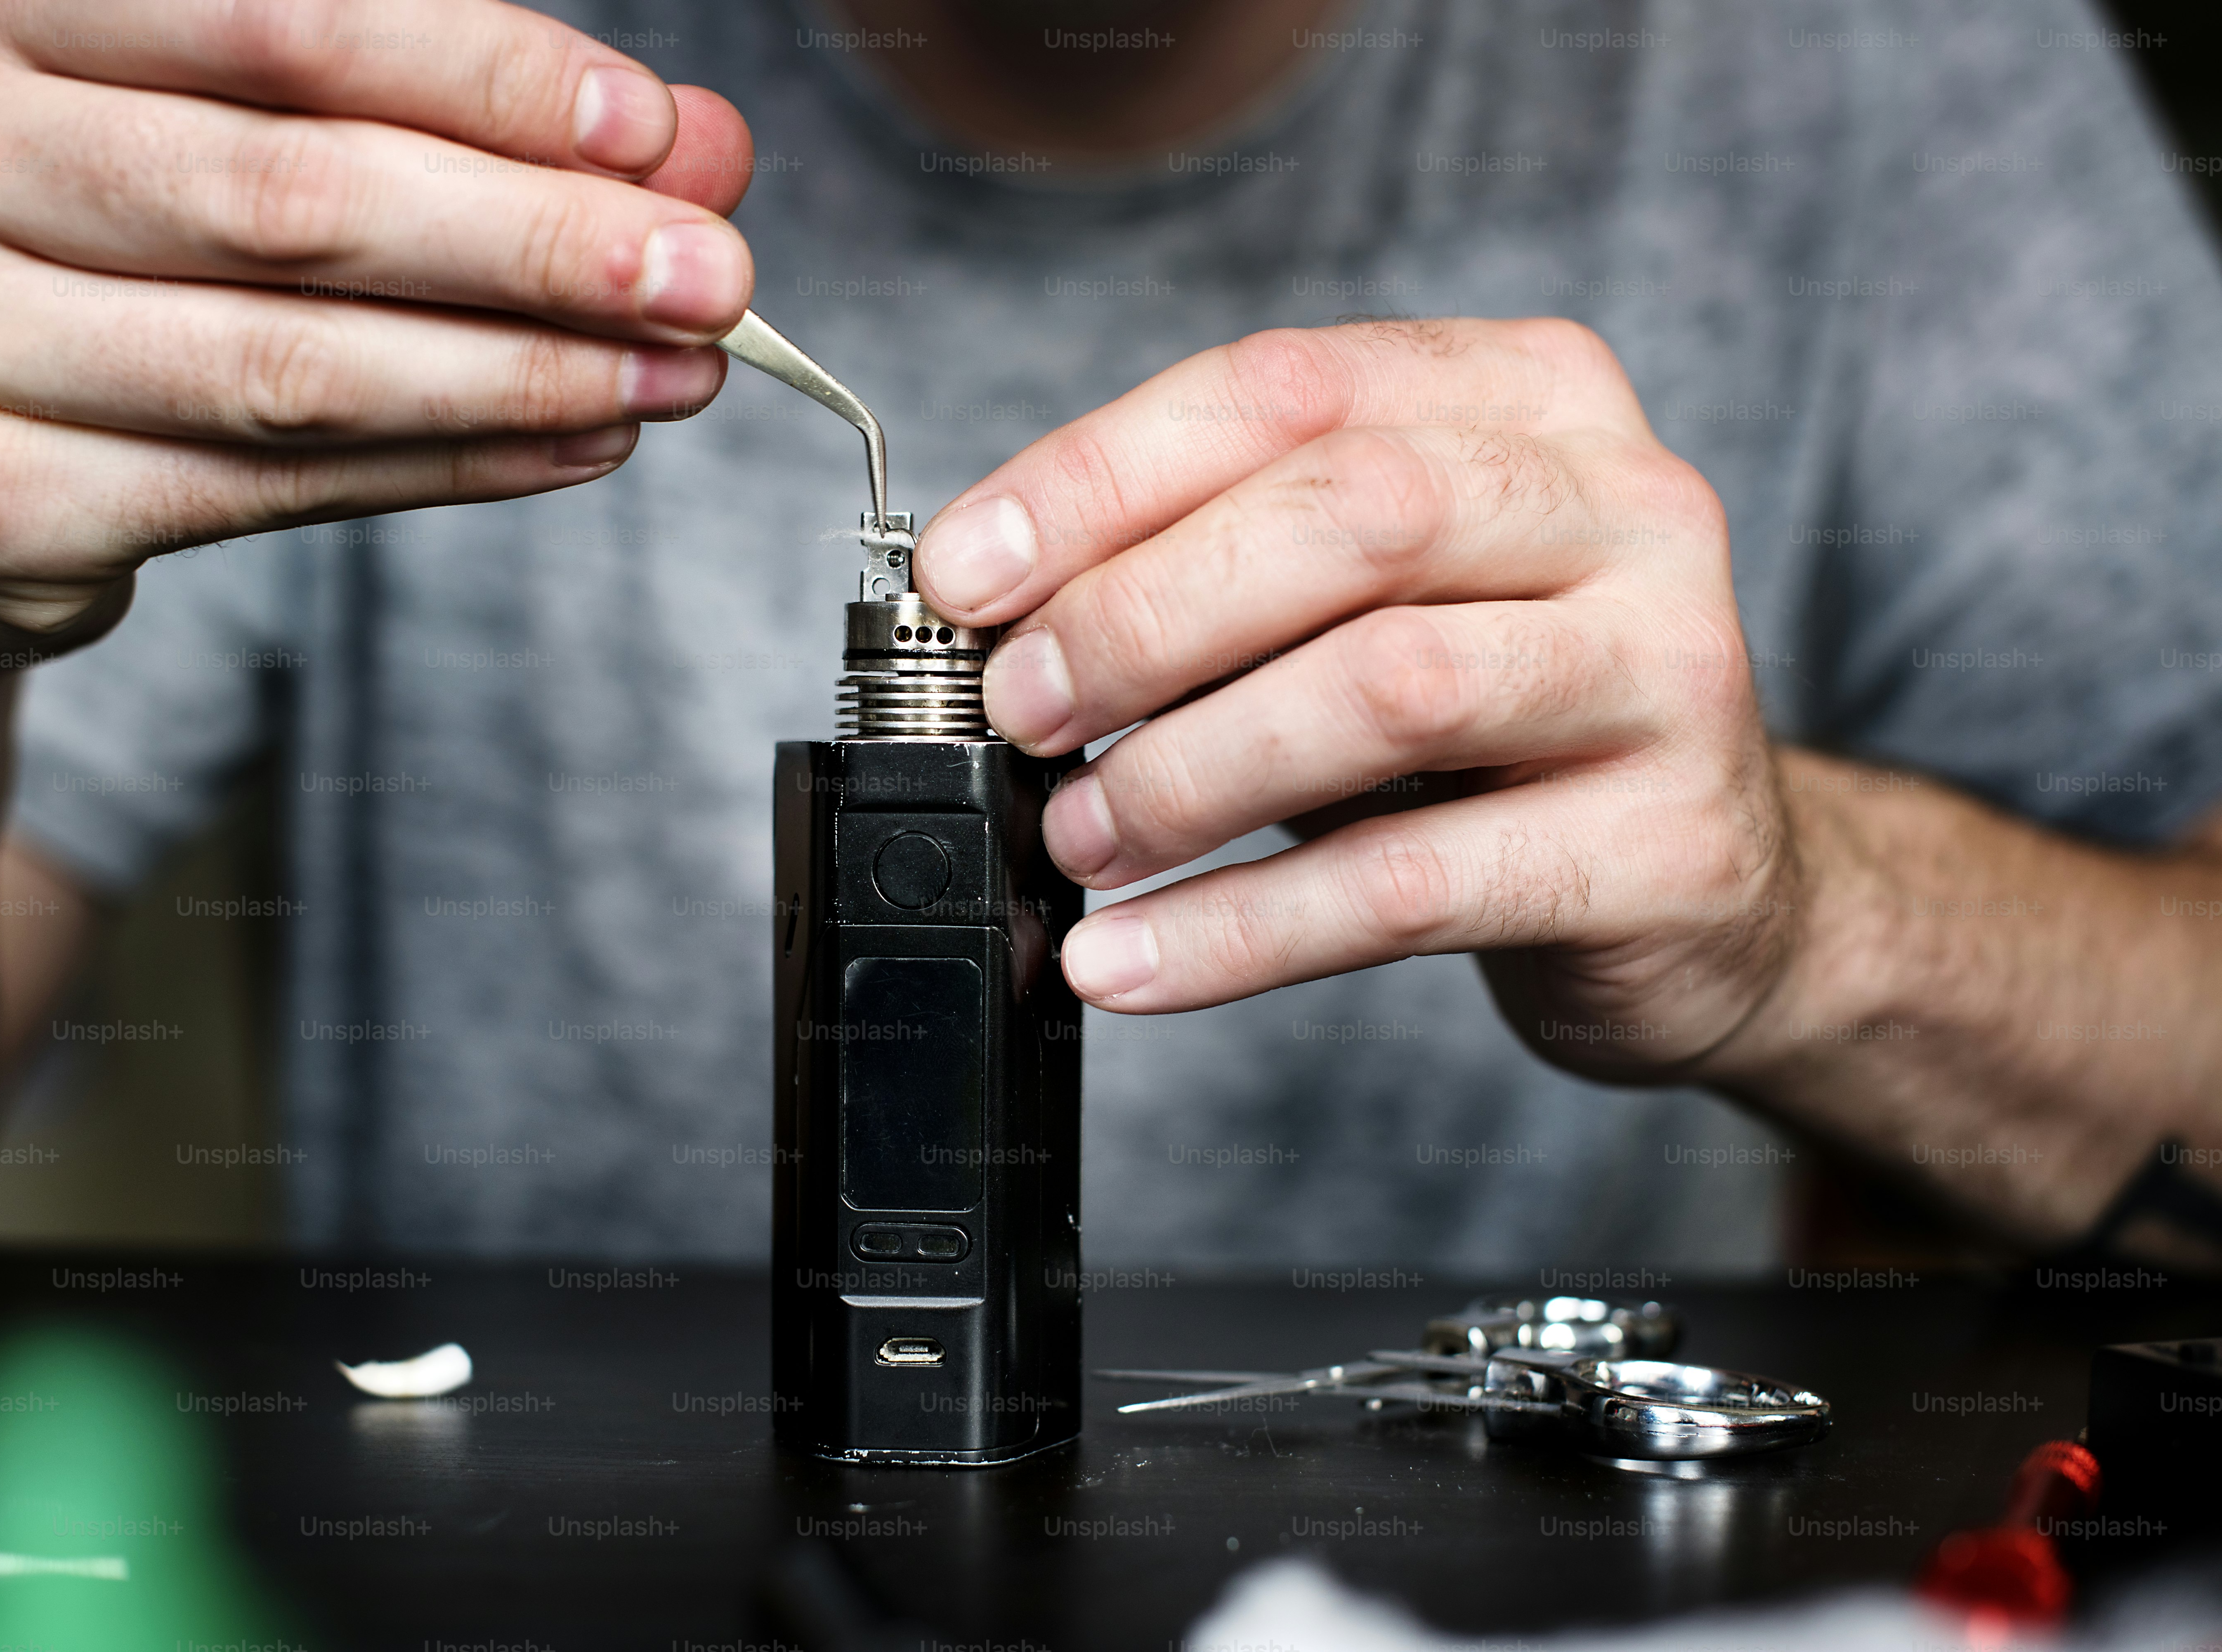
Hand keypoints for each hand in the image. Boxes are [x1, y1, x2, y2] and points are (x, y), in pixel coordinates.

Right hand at [0, 0, 755, 656]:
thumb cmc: (122, 247)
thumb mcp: (271, 136)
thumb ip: (457, 123)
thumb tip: (684, 148)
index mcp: (5, 3)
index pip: (287, 21)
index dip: (490, 80)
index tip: (653, 137)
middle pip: (301, 198)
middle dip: (540, 244)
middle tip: (711, 278)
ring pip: (294, 363)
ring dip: (523, 373)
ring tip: (674, 373)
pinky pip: (270, 487)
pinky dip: (452, 465)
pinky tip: (575, 442)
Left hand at [915, 320, 1801, 1080]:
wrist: (1713, 888)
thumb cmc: (1498, 726)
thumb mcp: (1373, 602)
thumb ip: (1227, 571)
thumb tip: (999, 617)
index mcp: (1535, 397)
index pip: (1287, 388)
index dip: (1101, 478)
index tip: (965, 575)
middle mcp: (1627, 506)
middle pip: (1349, 516)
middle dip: (1141, 617)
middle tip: (1018, 711)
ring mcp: (1669, 673)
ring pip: (1388, 687)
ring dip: (1187, 772)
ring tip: (1075, 837)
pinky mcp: (1669, 849)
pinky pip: (1411, 884)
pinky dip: (1241, 932)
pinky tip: (1131, 962)